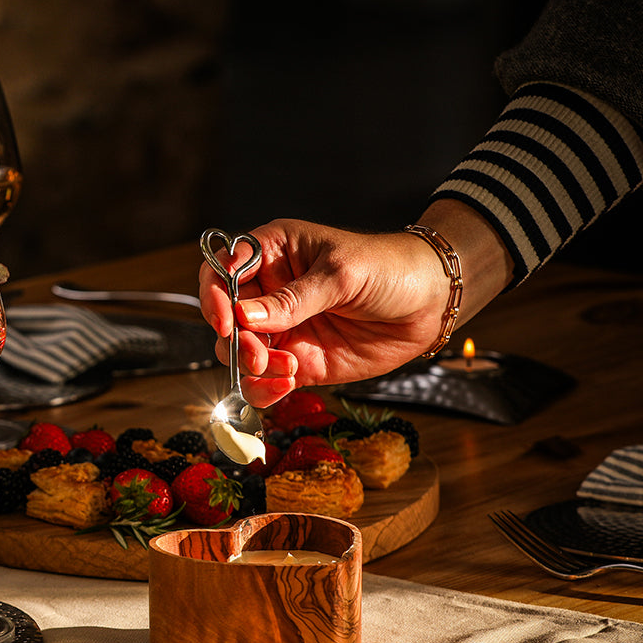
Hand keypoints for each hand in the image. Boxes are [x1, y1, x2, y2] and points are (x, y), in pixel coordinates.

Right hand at [198, 203, 512, 406]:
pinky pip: (264, 381)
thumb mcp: (341, 274)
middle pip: (225, 320)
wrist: (429, 304)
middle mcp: (269, 293)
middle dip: (236, 340)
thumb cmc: (388, 269)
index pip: (222, 270)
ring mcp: (282, 330)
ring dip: (251, 367)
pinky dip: (265, 388)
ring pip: (240, 355)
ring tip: (286, 368)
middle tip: (259, 352)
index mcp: (271, 253)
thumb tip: (244, 315)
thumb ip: (293, 298)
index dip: (214, 295)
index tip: (226, 319)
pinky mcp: (298, 363)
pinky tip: (287, 382)